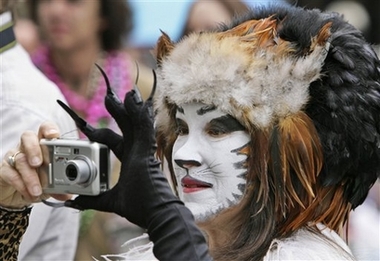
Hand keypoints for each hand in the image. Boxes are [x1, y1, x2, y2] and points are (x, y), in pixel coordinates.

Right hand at [0, 122, 70, 208]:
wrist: (16, 196)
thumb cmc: (36, 182)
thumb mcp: (51, 185)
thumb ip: (60, 187)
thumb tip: (69, 194)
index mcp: (42, 145)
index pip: (45, 130)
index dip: (49, 129)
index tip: (54, 135)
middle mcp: (27, 147)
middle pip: (28, 137)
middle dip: (34, 149)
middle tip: (39, 163)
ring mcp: (14, 156)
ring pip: (20, 159)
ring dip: (30, 177)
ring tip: (38, 190)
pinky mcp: (4, 169)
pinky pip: (10, 173)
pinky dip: (21, 185)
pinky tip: (29, 193)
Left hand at [64, 67, 211, 259]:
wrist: (158, 214)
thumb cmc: (141, 208)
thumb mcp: (110, 201)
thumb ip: (93, 200)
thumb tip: (74, 203)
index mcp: (129, 160)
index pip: (112, 141)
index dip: (101, 133)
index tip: (89, 127)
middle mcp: (137, 153)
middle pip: (125, 126)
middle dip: (118, 112)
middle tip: (110, 96)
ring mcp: (143, 151)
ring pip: (136, 124)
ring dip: (130, 107)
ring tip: (126, 92)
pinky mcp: (147, 153)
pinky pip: (144, 129)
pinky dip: (140, 115)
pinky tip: (135, 101)